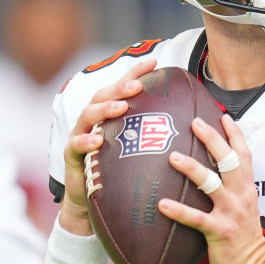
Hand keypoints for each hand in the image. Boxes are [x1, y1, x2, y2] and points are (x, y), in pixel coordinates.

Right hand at [60, 58, 157, 233]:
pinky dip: (85, 140)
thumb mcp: (138, 151)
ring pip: (88, 114)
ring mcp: (80, 134)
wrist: (90, 200)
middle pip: (103, 95)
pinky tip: (96, 141)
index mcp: (110, 114)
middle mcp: (93, 120)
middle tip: (137, 86)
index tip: (154, 62)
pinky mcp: (71, 155)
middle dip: (120, 87)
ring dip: (105, 109)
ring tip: (121, 107)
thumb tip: (194, 126)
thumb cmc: (119, 172)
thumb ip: (156, 137)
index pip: (123, 88)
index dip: (136, 73)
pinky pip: (75, 145)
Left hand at [159, 114, 264, 263]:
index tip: (222, 116)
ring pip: (212, 184)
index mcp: (247, 189)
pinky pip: (196, 218)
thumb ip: (232, 189)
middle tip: (194, 122)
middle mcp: (241, 196)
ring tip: (173, 157)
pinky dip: (179, 210)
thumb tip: (214, 172)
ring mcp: (231, 213)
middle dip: (213, 139)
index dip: (235, 134)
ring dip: (192, 168)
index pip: (244, 155)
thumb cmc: (243, 237)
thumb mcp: (243, 207)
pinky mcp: (220, 232)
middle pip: (229, 160)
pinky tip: (162, 204)